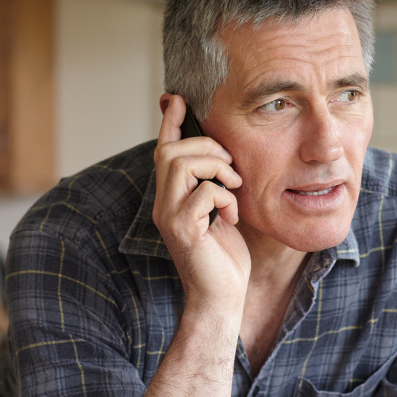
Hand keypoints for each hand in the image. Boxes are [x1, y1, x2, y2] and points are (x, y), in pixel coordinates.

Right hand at [153, 95, 250, 323]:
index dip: (170, 122)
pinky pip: (203, 192)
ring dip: (216, 168)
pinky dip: (224, 198)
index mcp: (171, 198)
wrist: (222, 298)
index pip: (164, 150)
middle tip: (230, 169)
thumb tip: (221, 157)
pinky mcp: (183, 230)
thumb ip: (214, 186)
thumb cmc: (224, 257)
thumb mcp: (220, 212)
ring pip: (181, 164)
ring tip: (232, 189)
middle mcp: (163, 204)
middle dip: (207, 148)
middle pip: (170, 151)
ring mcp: (170, 217)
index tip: (176, 98)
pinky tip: (231, 216)